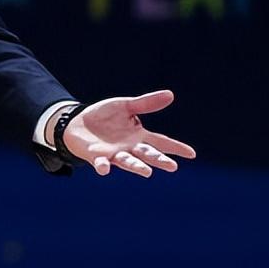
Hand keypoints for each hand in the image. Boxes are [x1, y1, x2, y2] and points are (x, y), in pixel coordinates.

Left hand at [63, 90, 194, 177]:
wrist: (77, 122)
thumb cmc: (105, 116)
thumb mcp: (126, 106)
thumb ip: (146, 104)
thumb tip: (170, 95)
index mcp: (139, 136)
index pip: (161, 142)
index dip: (175, 148)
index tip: (191, 154)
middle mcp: (129, 148)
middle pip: (147, 154)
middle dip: (159, 160)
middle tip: (172, 167)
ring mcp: (113, 153)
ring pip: (127, 161)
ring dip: (137, 167)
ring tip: (147, 172)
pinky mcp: (96, 156)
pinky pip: (101, 163)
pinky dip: (103, 166)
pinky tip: (105, 169)